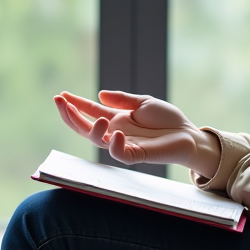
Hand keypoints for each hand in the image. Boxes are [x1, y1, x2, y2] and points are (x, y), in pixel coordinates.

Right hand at [54, 90, 219, 175]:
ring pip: (98, 141)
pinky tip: (117, 133)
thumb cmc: (167, 119)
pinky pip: (119, 154)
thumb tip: (99, 95)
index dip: (75, 104)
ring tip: (100, 117)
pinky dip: (115, 145)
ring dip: (92, 129)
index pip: (90, 112)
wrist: (188, 134)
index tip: (60, 95)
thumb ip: (122, 100)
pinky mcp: (136, 155)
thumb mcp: (143, 102)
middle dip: (70, 116)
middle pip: (85, 128)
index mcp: (116, 119)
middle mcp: (115, 132)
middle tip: (60, 102)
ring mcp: (124, 144)